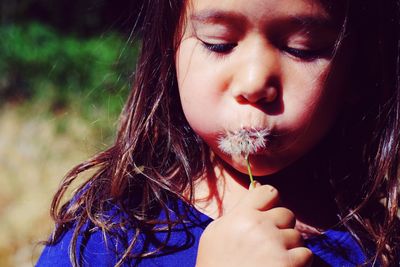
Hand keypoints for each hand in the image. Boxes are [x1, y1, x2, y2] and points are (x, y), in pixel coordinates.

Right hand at [196, 184, 312, 266]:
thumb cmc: (215, 263)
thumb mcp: (216, 232)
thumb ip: (238, 210)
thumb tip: (256, 188)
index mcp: (241, 215)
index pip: (270, 191)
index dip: (271, 203)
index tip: (267, 215)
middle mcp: (259, 225)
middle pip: (287, 214)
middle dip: (281, 227)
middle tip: (268, 243)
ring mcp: (274, 244)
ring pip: (297, 235)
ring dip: (289, 247)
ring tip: (272, 259)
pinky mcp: (287, 264)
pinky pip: (306, 254)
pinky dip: (297, 262)